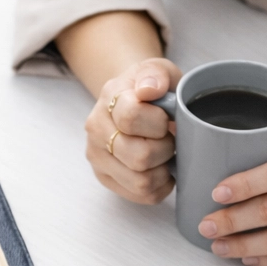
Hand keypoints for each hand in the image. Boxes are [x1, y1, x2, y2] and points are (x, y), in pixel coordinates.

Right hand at [84, 57, 181, 204]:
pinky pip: (142, 195)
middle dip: (165, 149)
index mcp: (110, 98)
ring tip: (166, 154)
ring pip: (141, 181)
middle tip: (170, 139)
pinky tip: (161, 169)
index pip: (131, 118)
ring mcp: (98, 158)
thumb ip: (157, 74)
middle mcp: (96, 130)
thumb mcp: (158, 69)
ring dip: (163, 170)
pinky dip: (160, 185)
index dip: (159, 123)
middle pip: (139, 156)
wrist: (132, 98)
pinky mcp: (106, 178)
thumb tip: (150, 90)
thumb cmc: (151, 88)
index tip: (167, 118)